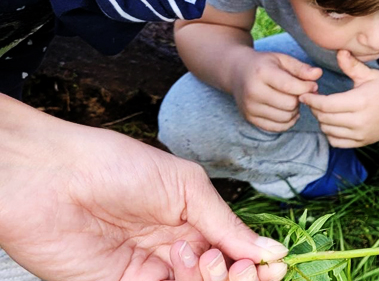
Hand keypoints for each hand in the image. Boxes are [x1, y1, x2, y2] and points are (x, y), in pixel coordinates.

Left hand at [0, 108, 288, 280]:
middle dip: (240, 277)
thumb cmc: (112, 166)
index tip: (272, 265)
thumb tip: (271, 252)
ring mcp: (148, 276)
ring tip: (198, 257)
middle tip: (238, 265)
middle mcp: (173, 255)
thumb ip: (226, 223)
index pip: (235, 256)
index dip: (256, 265)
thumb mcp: (186, 186)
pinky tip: (183, 269)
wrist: (50, 177)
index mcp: (192, 225)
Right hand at [232, 51, 321, 132]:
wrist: (237, 72)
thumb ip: (301, 68)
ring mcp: (249, 107)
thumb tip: (318, 74)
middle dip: (300, 99)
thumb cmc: (265, 64)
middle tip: (299, 93)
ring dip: (294, 111)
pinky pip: (277, 127)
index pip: (291, 87)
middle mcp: (253, 92)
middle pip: (290, 104)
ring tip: (292, 100)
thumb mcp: (282, 59)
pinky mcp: (249, 118)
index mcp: (262, 73)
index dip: (307, 87)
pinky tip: (287, 110)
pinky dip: (287, 121)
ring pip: (285, 118)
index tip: (312, 85)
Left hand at [300, 50, 378, 147]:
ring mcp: (362, 133)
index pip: (326, 104)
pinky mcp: (364, 141)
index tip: (305, 94)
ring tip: (325, 110)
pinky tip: (334, 123)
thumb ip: (351, 65)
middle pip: (324, 118)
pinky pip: (337, 142)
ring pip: (328, 131)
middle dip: (315, 109)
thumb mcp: (370, 74)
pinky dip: (331, 134)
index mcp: (360, 101)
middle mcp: (360, 120)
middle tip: (314, 100)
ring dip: (322, 121)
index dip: (312, 100)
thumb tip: (339, 51)